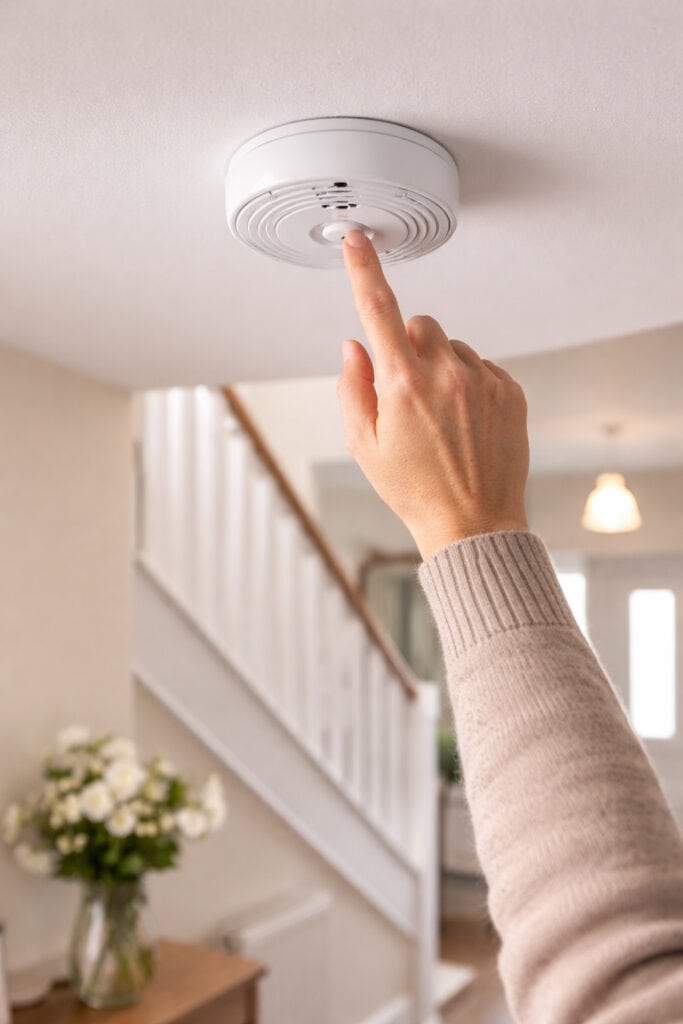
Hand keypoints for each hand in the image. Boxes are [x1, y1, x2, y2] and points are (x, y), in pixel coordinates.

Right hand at [337, 231, 529, 559]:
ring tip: (441, 418)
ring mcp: (483, 380)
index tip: (357, 240)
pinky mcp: (510, 390)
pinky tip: (465, 422)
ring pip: (453, 345)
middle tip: (407, 394)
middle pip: (421, 324)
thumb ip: (352, 388)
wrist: (473, 523)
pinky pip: (482, 365)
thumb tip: (355, 347)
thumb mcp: (364, 446)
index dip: (364, 270)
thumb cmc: (415, 490)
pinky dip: (469, 382)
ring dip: (441, 367)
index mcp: (403, 384)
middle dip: (408, 347)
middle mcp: (446, 374)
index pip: (378, 310)